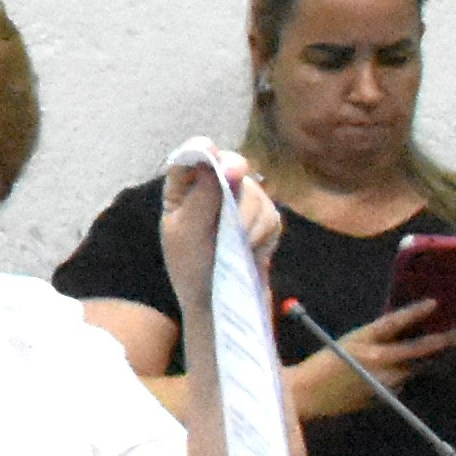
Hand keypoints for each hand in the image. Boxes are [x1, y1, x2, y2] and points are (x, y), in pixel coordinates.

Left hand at [157, 160, 283, 311]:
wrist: (218, 305)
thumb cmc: (191, 269)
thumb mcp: (186, 234)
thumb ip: (200, 198)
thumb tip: (212, 163)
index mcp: (183, 189)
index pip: (193, 156)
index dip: (203, 150)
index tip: (212, 153)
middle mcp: (213, 190)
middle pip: (230, 167)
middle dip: (234, 179)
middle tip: (233, 187)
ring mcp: (241, 205)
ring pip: (255, 192)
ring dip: (247, 219)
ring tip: (235, 245)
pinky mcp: (264, 223)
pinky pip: (272, 216)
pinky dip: (261, 234)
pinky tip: (250, 251)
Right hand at [297, 299, 449, 423]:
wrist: (307, 393)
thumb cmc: (323, 363)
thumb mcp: (348, 342)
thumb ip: (374, 338)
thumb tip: (402, 331)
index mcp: (363, 340)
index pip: (394, 322)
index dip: (415, 312)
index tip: (435, 302)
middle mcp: (378, 360)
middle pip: (418, 350)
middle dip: (441, 341)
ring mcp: (385, 381)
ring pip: (412, 369)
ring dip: (414, 364)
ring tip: (404, 361)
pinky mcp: (388, 397)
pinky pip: (401, 383)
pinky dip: (398, 379)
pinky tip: (379, 380)